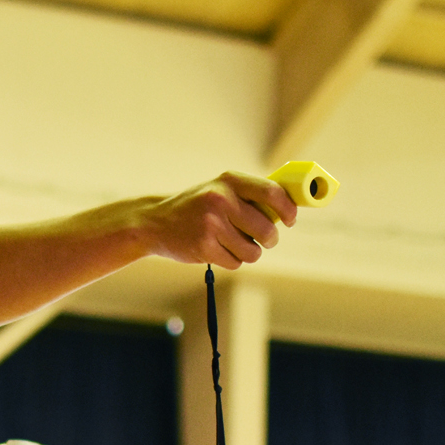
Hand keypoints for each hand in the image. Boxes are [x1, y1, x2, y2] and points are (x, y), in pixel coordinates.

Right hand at [148, 171, 296, 269]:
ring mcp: (211, 224)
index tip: (290, 220)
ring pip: (253, 251)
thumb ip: (250, 195)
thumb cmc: (196, 206)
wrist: (155, 222)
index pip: (272, 193)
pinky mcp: (204, 247)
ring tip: (234, 244)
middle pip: (266, 229)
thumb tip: (289, 208)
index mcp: (229, 181)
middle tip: (264, 240)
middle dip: (270, 240)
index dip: (288, 209)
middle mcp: (221, 200)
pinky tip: (216, 249)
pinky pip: (236, 262)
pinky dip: (231, 260)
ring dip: (249, 253)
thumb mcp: (219, 189)